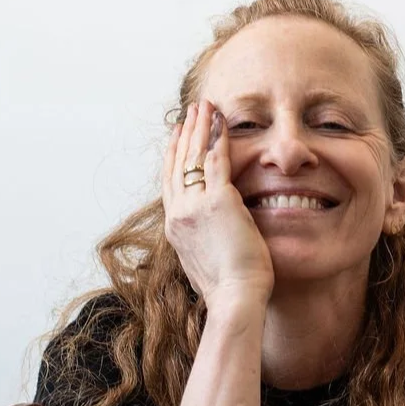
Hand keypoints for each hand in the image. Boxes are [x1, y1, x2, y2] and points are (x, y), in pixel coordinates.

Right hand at [162, 99, 274, 308]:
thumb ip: (206, 243)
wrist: (234, 299)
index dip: (173, 158)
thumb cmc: (229, 291)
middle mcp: (178, 213)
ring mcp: (194, 206)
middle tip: (189, 113)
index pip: (171, 184)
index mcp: (176, 229)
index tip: (177, 138)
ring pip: (193, 157)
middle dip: (183, 136)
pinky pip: (215, 159)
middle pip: (177, 165)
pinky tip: (221, 120)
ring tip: (203, 106)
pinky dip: (217, 136)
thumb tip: (213, 240)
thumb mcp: (207, 263)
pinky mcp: (216, 201)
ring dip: (198, 128)